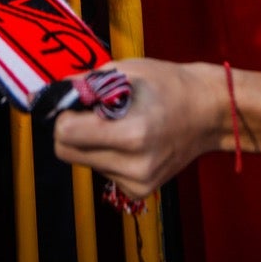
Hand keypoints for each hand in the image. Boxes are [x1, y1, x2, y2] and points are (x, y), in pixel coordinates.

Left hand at [53, 59, 224, 198]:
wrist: (209, 112)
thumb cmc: (169, 84)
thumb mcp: (126, 71)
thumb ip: (85, 83)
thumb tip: (51, 93)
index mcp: (132, 133)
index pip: (64, 135)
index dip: (63, 115)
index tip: (75, 103)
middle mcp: (134, 165)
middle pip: (66, 153)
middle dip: (69, 130)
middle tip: (90, 111)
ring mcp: (138, 182)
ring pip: (83, 162)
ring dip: (89, 142)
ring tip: (118, 122)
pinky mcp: (140, 190)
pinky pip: (102, 170)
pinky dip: (106, 153)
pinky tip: (129, 139)